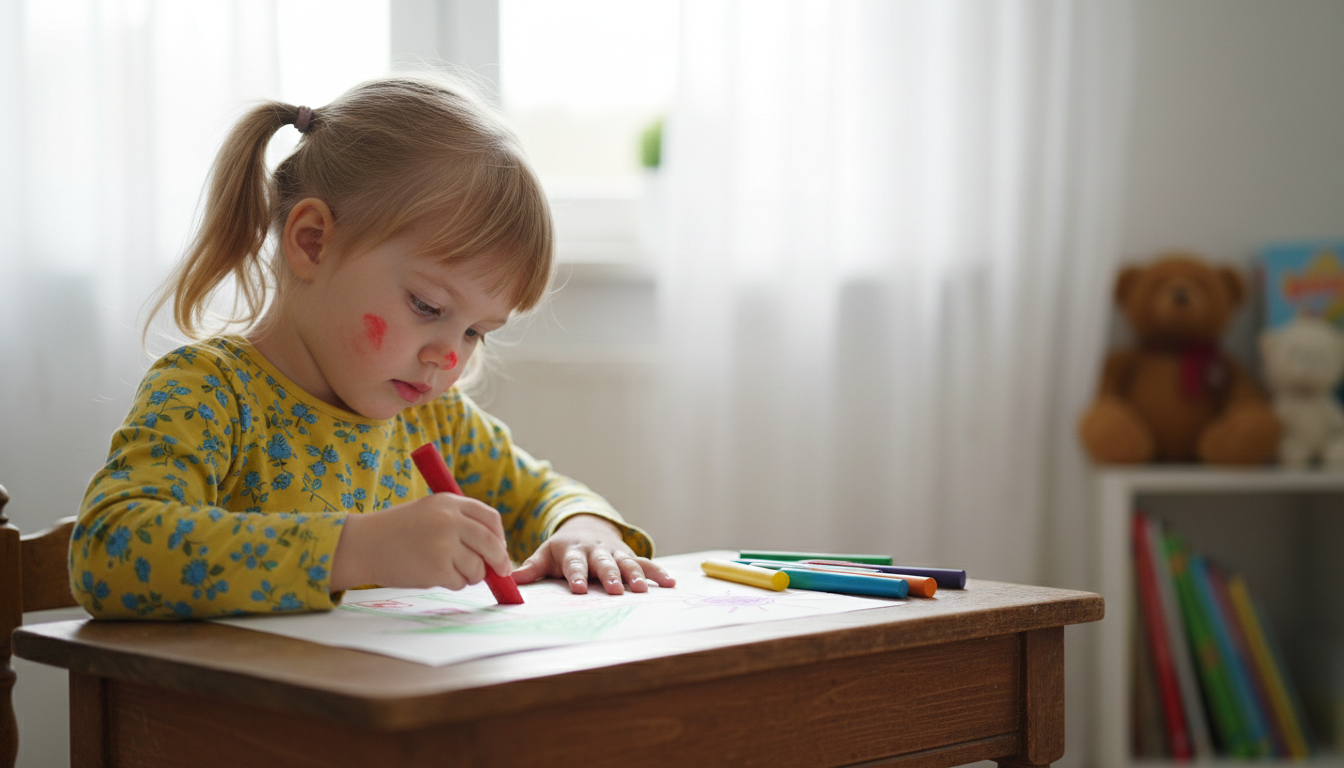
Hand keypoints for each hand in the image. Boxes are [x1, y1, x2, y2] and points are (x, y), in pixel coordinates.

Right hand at [329, 492, 510, 591]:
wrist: (363, 544)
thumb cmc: (397, 531)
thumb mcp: (430, 511)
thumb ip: (460, 522)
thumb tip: (495, 550)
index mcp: (450, 502)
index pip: (491, 519)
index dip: (499, 537)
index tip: (500, 550)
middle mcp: (450, 520)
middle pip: (492, 544)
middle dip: (499, 562)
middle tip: (500, 572)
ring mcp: (444, 544)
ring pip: (477, 568)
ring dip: (469, 575)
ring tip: (445, 569)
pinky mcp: (437, 568)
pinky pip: (460, 582)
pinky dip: (452, 583)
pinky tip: (432, 575)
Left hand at [511, 514, 675, 594]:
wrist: (586, 527)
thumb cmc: (562, 549)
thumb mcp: (545, 554)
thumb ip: (531, 568)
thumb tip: (509, 581)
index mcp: (572, 551)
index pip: (573, 564)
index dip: (576, 576)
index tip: (579, 589)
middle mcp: (596, 551)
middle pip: (603, 564)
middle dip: (610, 576)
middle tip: (615, 590)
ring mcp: (615, 553)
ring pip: (627, 563)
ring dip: (635, 575)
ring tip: (642, 589)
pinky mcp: (630, 556)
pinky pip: (646, 563)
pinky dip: (658, 573)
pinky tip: (670, 583)